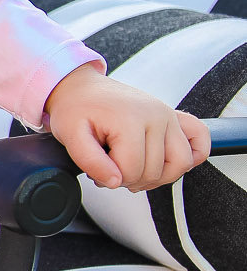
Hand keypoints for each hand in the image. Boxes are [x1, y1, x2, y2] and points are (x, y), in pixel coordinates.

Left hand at [45, 67, 209, 190]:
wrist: (81, 89)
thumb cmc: (76, 110)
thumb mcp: (70, 135)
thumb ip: (90, 162)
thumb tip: (115, 182)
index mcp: (131, 119)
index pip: (132, 171)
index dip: (111, 178)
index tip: (97, 167)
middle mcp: (157, 115)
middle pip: (155, 172)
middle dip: (129, 178)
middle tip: (110, 166)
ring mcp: (169, 115)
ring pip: (180, 165)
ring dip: (156, 176)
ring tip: (132, 167)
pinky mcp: (175, 117)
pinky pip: (200, 141)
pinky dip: (192, 156)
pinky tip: (166, 160)